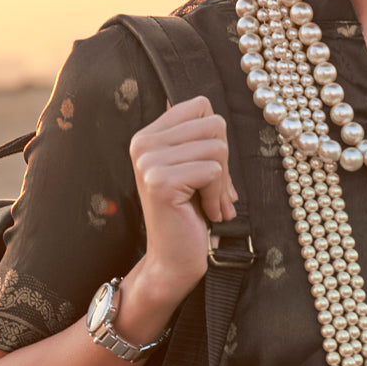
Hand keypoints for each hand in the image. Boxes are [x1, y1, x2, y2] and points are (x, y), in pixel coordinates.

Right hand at [126, 96, 235, 307]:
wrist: (173, 260)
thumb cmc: (189, 214)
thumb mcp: (192, 168)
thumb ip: (199, 140)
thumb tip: (215, 114)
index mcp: (148, 135)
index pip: (201, 105)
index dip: (216, 137)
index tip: (210, 170)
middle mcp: (143, 143)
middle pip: (214, 124)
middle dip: (224, 162)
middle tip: (215, 192)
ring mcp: (149, 161)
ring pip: (217, 148)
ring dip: (222, 182)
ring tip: (211, 204)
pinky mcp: (161, 181)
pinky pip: (212, 171)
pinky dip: (217, 196)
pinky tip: (207, 213)